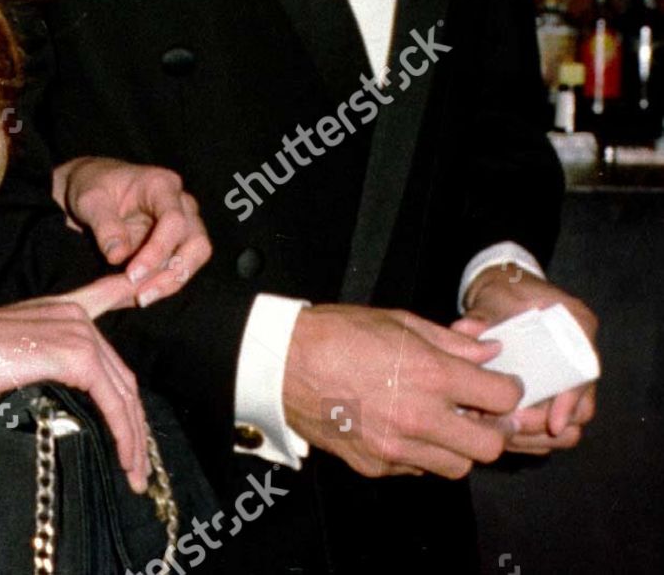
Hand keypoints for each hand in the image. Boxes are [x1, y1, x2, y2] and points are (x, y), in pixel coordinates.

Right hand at [0, 282, 150, 490]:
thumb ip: (47, 382)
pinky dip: (124, 435)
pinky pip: (113, 401)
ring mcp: (79, 332)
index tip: (142, 293)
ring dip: (134, 438)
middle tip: (137, 463)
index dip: (128, 293)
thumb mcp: (15, 370)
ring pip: (124, 391)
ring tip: (134, 474)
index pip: (106, 296)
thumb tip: (61, 418)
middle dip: (135, 421)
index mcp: (62, 310)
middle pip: (122, 374)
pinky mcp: (77, 353)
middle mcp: (77, 316)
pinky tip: (125, 459)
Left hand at [52, 157, 210, 305]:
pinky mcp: (176, 246)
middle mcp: (181, 204)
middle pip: (197, 243)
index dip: (158, 250)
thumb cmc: (93, 188)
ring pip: (193, 260)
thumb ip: (104, 225)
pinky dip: (158, 286)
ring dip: (169, 284)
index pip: (174, 220)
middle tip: (142, 296)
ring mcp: (182, 226)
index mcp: (161, 185)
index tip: (132, 273)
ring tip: (137, 299)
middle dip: (173, 273)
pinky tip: (133, 297)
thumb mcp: (90, 200)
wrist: (94, 193)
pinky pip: (177, 270)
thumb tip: (118, 256)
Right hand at [282, 304, 521, 478]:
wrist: (283, 363)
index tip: (502, 385)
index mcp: (429, 374)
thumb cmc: (338, 334)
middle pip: (490, 445)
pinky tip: (407, 429)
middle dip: (494, 429)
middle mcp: (419, 417)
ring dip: (459, 446)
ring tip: (443, 422)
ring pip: (457, 466)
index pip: (500, 397)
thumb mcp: (398, 321)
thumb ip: (450, 341)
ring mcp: (397, 448)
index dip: (509, 390)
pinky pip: (418, 470)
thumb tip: (488, 352)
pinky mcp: (377, 466)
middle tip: (483, 413)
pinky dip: (422, 454)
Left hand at [451, 268, 597, 454]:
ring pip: (571, 424)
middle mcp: (581, 355)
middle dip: (548, 424)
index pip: (585, 373)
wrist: (504, 290)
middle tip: (513, 428)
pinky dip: (533, 435)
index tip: (553, 424)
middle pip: (583, 408)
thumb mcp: (494, 297)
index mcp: (577, 326)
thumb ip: (481, 316)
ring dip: (540, 435)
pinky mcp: (555, 392)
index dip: (571, 402)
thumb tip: (464, 330)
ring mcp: (570, 377)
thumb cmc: (504, 291)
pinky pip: (555, 427)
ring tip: (506, 434)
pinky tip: (506, 434)